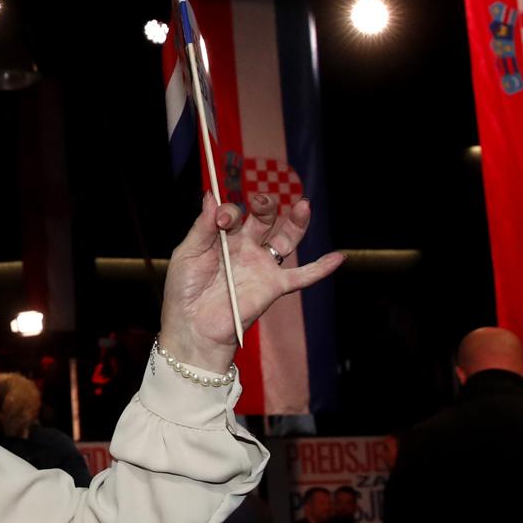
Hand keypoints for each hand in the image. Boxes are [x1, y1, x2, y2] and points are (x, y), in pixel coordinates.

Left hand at [159, 192, 344, 371]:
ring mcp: (261, 266)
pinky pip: (302, 276)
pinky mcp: (273, 286)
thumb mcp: (188, 253)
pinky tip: (338, 257)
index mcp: (223, 238)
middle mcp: (245, 248)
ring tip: (304, 205)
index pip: (234, 215)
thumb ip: (203, 226)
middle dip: (264, 206)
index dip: (230, 212)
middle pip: (263, 219)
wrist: (193, 327)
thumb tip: (212, 195)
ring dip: (297, 222)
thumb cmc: (185, 291)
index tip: (222, 221)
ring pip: (286, 240)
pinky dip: (321, 268)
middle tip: (260, 201)